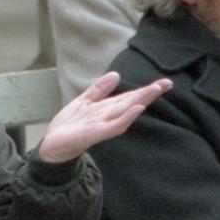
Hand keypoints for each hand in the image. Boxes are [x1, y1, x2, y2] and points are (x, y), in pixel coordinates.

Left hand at [36, 71, 171, 162]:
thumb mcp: (83, 102)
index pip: (129, 97)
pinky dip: (126, 118)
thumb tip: (116, 74)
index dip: (146, 90)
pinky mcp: (95, 133)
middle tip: (167, 84)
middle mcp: (108, 116)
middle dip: (148, 94)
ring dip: (140, 101)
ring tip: (154, 90)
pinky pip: (113, 125)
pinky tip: (136, 109)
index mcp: (107, 108)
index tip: (165, 82)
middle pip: (131, 102)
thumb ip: (99, 90)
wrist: (52, 145)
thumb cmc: (69, 126)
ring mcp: (103, 125)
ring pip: (125, 111)